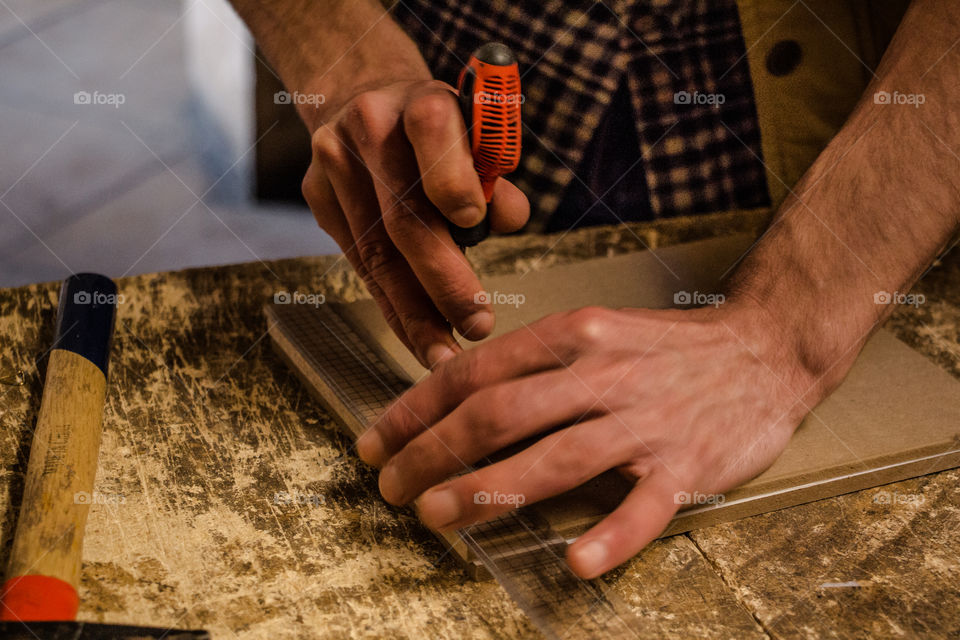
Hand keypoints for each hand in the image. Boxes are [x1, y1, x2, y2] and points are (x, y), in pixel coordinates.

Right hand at [301, 79, 529, 367]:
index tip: (475, 225)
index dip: (453, 181)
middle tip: (477, 326)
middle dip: (442, 281)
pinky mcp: (316, 195)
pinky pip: (359, 263)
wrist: (363, 95)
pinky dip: (392, 306)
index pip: (432, 130)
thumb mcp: (476, 133)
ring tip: (444, 354)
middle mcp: (370, 126)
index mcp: (420, 99)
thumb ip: (495, 176)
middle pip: (402, 215)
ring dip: (413, 314)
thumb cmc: (439, 128)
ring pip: (375, 252)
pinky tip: (416, 337)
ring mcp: (334, 163)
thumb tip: (504, 221)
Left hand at [356, 303, 818, 577]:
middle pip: (500, 414)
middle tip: (392, 489)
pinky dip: (610, 536)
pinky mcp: (686, 464)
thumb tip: (457, 392)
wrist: (765, 348)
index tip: (376, 442)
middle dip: (433, 453)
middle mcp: (601, 374)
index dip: (416, 409)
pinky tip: (574, 563)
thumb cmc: (664, 348)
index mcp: (571, 335)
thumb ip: (532, 361)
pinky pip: (644, 506)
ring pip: (556, 457)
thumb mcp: (594, 331)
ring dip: (490, 489)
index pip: (476, 372)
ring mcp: (644, 420)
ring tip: (439, 517)